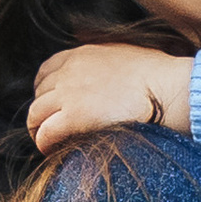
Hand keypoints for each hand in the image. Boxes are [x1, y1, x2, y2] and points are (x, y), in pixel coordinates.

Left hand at [29, 44, 192, 152]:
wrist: (163, 88)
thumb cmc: (155, 73)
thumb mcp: (124, 51)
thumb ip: (105, 57)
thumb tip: (107, 66)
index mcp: (80, 55)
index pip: (46, 71)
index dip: (44, 89)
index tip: (51, 103)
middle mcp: (68, 71)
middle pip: (39, 93)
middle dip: (42, 110)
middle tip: (50, 126)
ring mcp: (68, 94)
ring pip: (36, 114)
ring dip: (39, 128)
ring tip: (48, 142)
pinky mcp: (73, 117)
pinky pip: (46, 132)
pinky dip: (44, 142)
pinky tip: (51, 150)